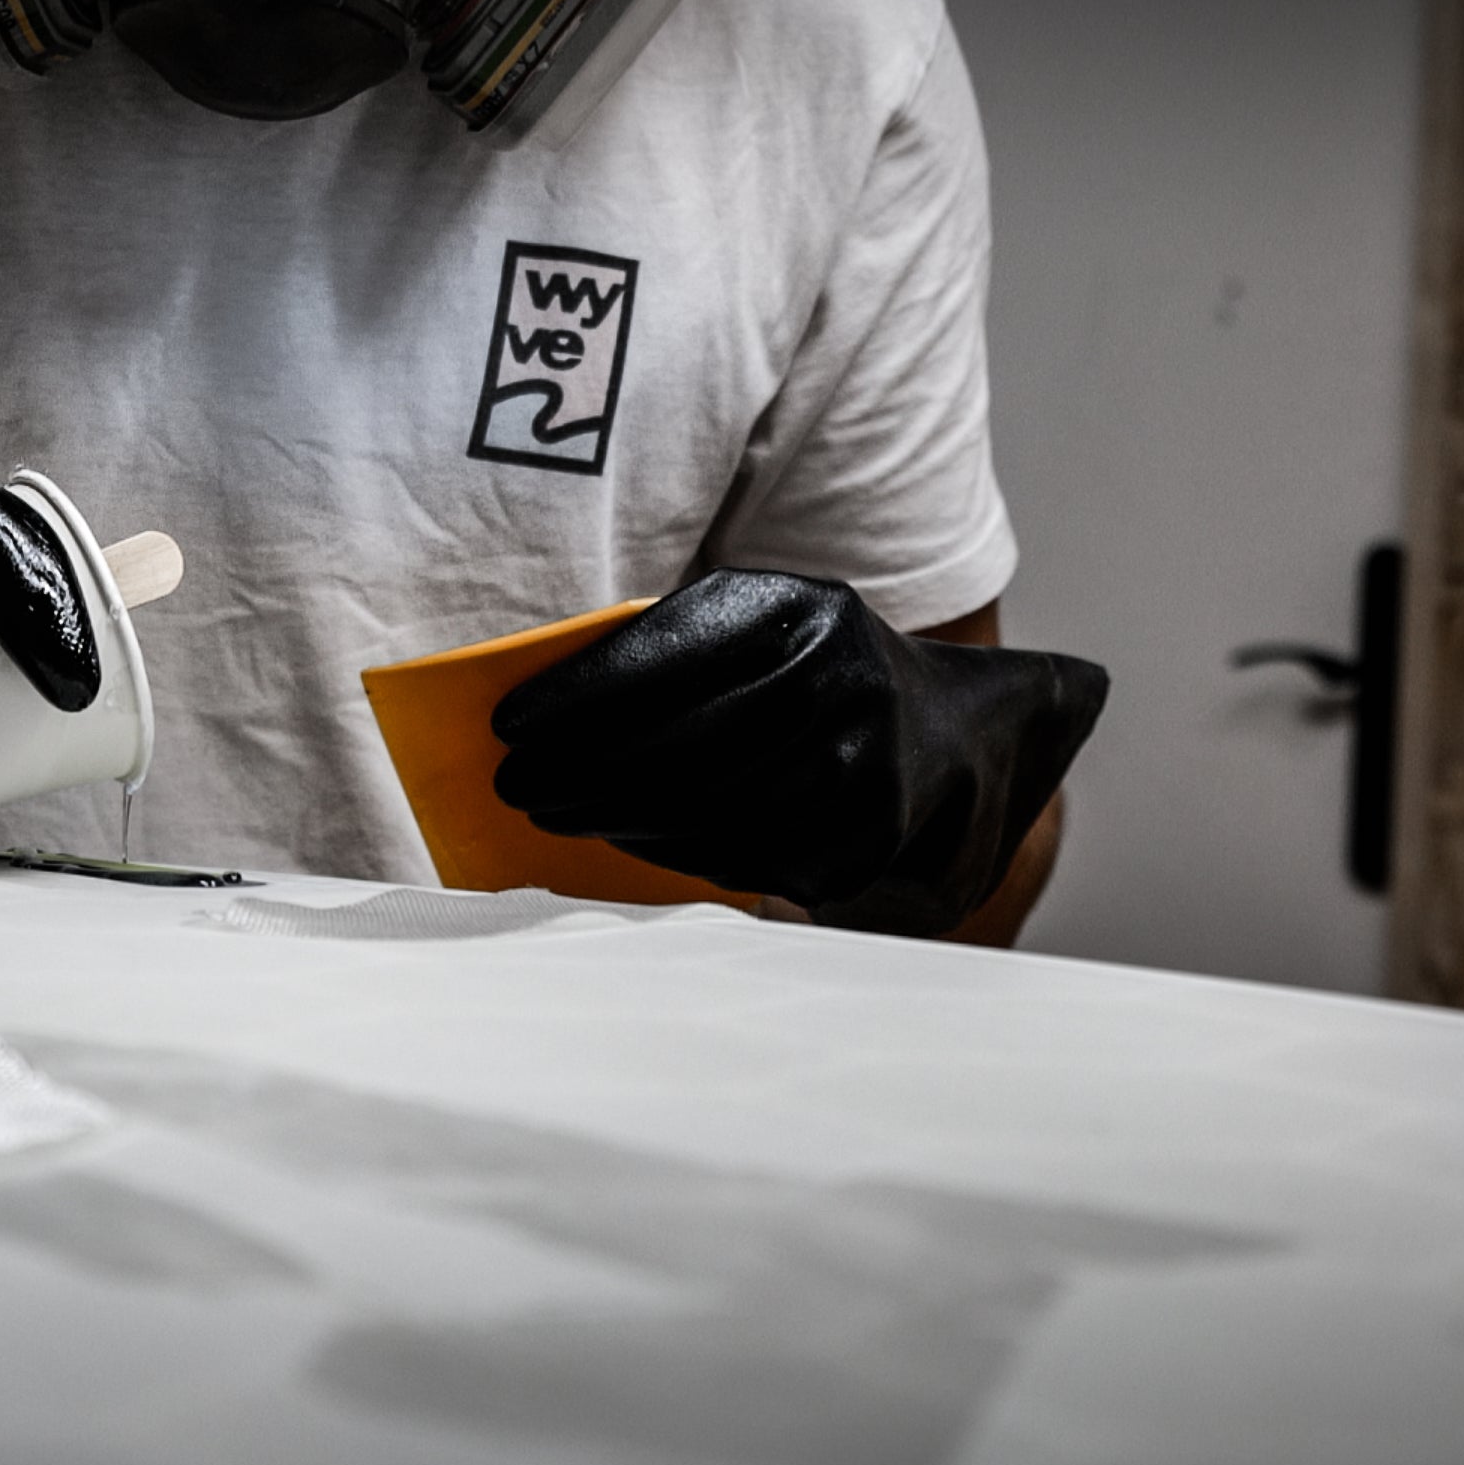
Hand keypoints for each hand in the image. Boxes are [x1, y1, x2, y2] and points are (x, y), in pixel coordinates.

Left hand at [491, 570, 1109, 936]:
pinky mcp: (864, 837)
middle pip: (672, 744)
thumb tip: (542, 712)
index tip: (507, 727)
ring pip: (699, 810)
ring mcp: (860, 762)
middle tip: (517, 787)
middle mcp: (839, 677)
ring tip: (559, 814)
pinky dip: (674, 854)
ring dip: (614, 820)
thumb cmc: (814, 669)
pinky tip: (635, 841)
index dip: (575, 699)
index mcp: (800, 606)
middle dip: (577, 772)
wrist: (956, 732)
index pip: (662, 655)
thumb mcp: (760, 624)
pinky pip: (739, 857)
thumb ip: (670, 647)